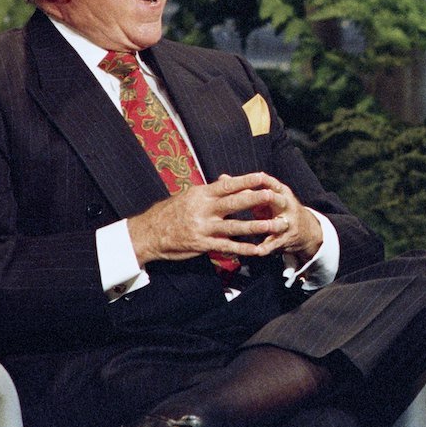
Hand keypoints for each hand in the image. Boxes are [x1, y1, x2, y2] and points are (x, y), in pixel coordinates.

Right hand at [127, 172, 318, 264]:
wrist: (149, 233)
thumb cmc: (170, 212)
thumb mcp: (189, 196)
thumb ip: (210, 191)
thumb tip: (227, 180)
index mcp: (202, 195)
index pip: (228, 185)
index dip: (246, 181)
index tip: (263, 177)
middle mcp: (204, 210)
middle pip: (235, 203)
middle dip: (257, 199)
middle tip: (276, 196)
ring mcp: (204, 228)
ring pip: (236, 227)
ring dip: (258, 226)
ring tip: (275, 225)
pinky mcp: (203, 245)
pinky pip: (227, 247)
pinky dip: (243, 249)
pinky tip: (257, 249)